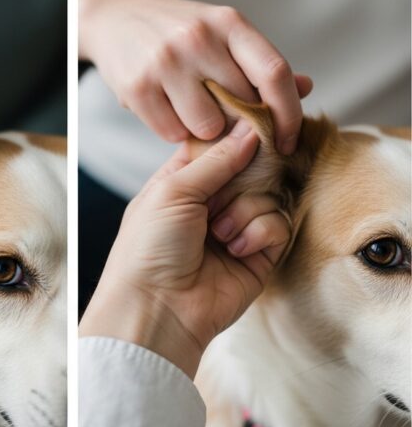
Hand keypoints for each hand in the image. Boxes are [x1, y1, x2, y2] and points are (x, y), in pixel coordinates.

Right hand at [78, 0, 311, 153]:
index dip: (289, 114)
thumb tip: (304, 88)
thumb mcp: (222, 33)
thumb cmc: (179, 30)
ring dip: (203, 130)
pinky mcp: (137, 86)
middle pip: (240, 107)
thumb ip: (260, 64)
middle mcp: (198, 38)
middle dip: (238, 124)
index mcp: (229, 23)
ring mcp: (165, 62)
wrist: (116, 15)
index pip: (274, 74)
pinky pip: (170, 132)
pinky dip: (172, 130)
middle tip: (226, 121)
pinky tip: (165, 110)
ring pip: (206, 126)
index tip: (288, 141)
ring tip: (190, 110)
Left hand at [79, 121, 289, 377]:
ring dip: (244, 211)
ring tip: (218, 234)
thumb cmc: (148, 248)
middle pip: (250, 166)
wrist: (157, 308)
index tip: (260, 118)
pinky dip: (258, 233)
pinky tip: (235, 249)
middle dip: (245, 175)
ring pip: (268, 194)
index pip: (217, 145)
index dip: (237, 133)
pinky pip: (278, 224)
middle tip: (226, 192)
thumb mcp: (172, 191)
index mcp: (180, 181)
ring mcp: (236, 226)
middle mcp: (210, 201)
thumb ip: (214, 160)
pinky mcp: (259, 254)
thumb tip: (250, 131)